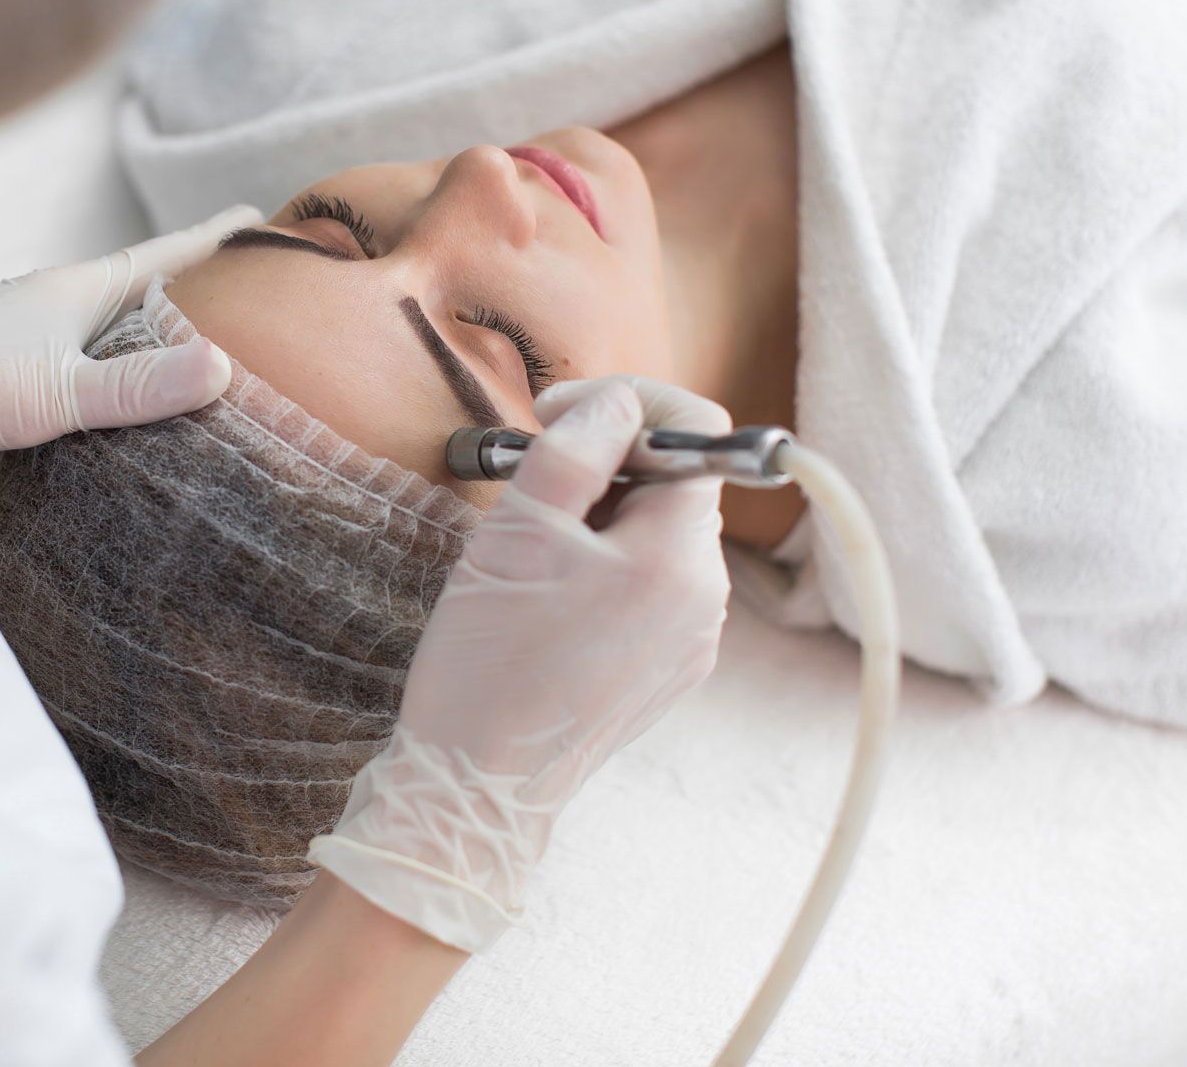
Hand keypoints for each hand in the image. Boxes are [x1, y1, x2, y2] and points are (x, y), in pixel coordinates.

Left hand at [0, 206, 261, 456]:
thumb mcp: (50, 390)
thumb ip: (134, 386)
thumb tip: (226, 370)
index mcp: (75, 292)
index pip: (165, 257)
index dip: (215, 241)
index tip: (263, 219)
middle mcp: (54, 308)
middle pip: (142, 289)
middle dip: (195, 287)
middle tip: (250, 288)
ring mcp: (26, 342)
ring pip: (109, 332)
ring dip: (153, 336)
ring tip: (200, 350)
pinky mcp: (3, 381)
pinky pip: (82, 369)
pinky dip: (115, 378)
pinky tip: (120, 408)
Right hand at [309, 377, 731, 951]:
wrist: (479, 784)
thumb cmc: (489, 660)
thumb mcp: (518, 530)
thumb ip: (576, 448)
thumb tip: (615, 402)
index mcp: (678, 559)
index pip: (697, 434)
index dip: (627, 403)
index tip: (556, 414)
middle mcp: (706, 600)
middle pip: (674, 485)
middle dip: (604, 466)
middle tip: (527, 486)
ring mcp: (691, 641)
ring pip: (656, 538)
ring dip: (599, 520)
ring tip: (529, 552)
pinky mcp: (667, 671)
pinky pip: (648, 589)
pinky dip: (603, 570)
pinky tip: (545, 600)